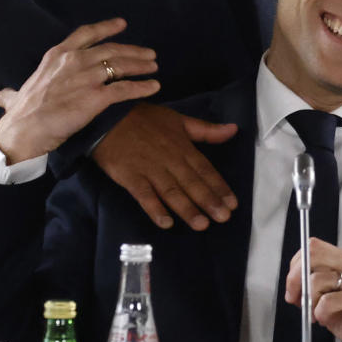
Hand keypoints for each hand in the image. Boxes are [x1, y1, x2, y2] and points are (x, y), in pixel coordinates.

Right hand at [0, 18, 159, 162]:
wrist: (23, 130)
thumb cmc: (19, 116)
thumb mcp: (14, 95)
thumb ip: (12, 93)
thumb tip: (3, 96)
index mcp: (57, 55)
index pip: (86, 34)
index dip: (106, 28)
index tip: (122, 24)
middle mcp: (74, 61)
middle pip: (111, 50)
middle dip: (133, 50)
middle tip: (149, 53)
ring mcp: (86, 78)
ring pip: (121, 66)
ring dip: (141, 65)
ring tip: (154, 67)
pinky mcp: (96, 97)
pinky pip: (125, 89)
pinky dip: (142, 87)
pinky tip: (154, 87)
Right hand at [92, 102, 237, 230]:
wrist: (108, 116)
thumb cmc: (144, 119)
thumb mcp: (178, 120)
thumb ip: (206, 130)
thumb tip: (234, 130)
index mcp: (182, 147)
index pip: (204, 169)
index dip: (219, 187)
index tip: (232, 203)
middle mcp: (169, 160)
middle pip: (191, 183)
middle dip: (208, 201)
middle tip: (223, 218)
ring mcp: (149, 169)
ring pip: (171, 191)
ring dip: (187, 209)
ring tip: (201, 225)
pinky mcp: (130, 177)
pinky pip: (144, 195)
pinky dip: (154, 209)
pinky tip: (166, 223)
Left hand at [285, 239, 341, 341]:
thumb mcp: (337, 302)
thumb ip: (318, 291)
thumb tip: (295, 289)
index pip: (314, 247)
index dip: (295, 266)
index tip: (293, 287)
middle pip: (313, 254)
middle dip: (295, 278)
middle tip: (296, 298)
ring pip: (317, 279)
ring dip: (308, 301)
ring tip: (316, 315)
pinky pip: (329, 300)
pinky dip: (320, 312)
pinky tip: (325, 319)